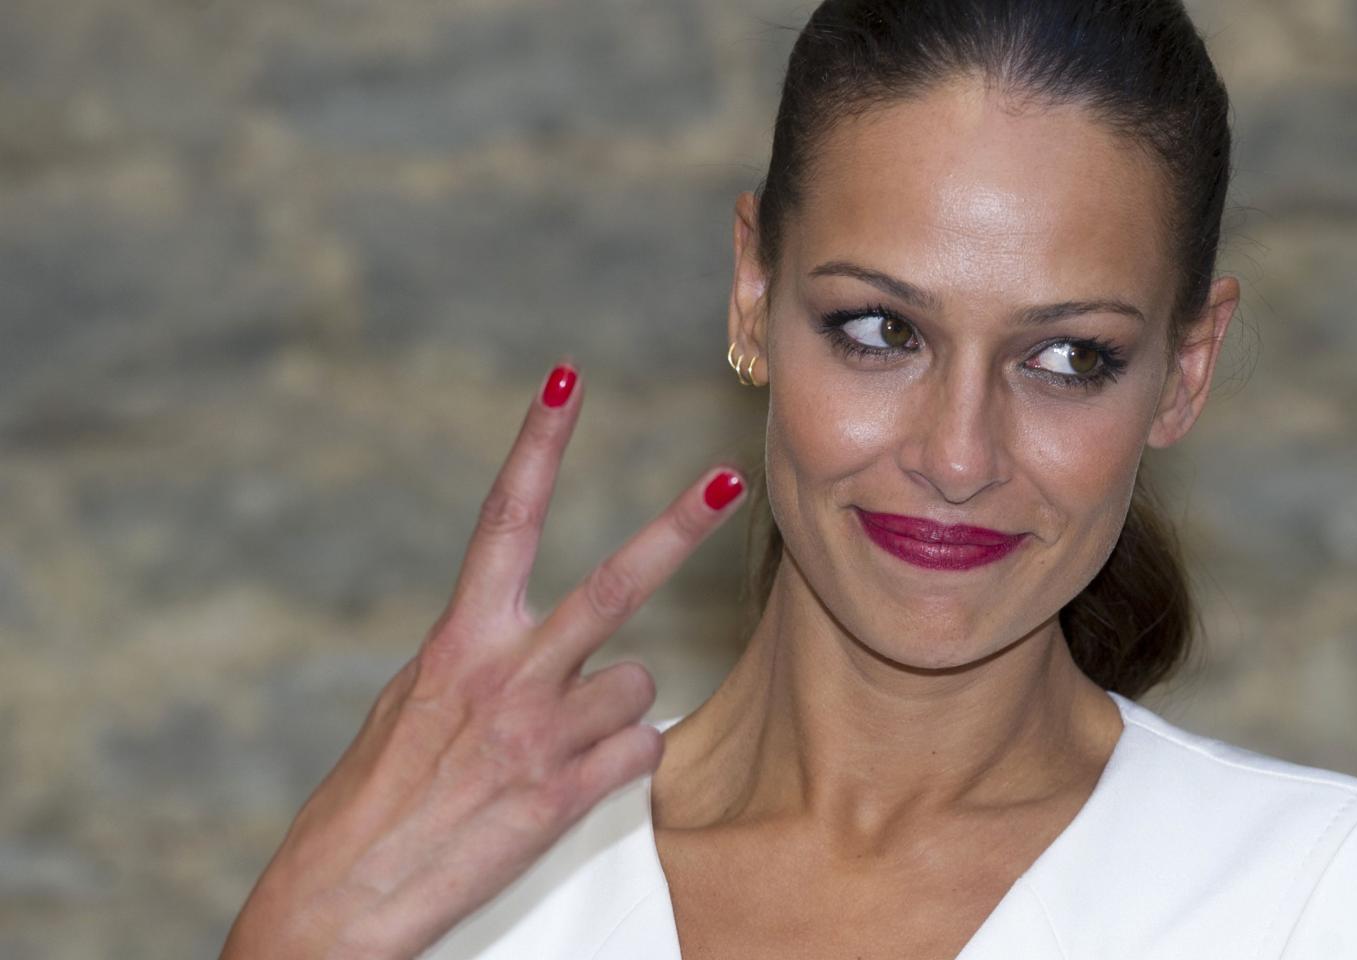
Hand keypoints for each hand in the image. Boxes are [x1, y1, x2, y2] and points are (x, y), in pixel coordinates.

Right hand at [220, 360, 746, 958]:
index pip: (504, 516)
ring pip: (639, 683)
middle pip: (616, 585)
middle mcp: (506, 675)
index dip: (539, 442)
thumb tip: (514, 642)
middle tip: (730, 481)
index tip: (567, 376)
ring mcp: (542, 735)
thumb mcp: (411, 705)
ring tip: (555, 745)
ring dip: (614, 709)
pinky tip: (567, 784)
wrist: (344, 898)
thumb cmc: (372, 799)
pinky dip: (619, 762)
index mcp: (458, 639)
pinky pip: (639, 751)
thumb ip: (475, 659)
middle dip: (677, 528)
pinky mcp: (567, 796)